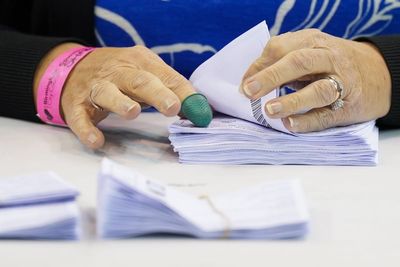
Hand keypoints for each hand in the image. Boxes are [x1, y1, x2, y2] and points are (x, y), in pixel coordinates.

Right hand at [34, 43, 195, 148]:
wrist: (73, 67)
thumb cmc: (120, 74)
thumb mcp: (146, 73)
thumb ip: (171, 90)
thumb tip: (199, 111)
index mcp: (140, 61)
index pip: (166, 76)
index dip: (183, 93)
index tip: (198, 111)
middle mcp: (117, 71)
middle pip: (139, 80)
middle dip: (157, 93)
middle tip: (172, 107)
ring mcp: (94, 87)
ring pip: (107, 92)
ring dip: (120, 102)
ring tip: (133, 113)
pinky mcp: (75, 104)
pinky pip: (79, 118)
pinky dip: (87, 129)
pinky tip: (97, 141)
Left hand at [241, 29, 390, 131]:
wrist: (377, 73)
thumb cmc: (330, 63)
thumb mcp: (309, 52)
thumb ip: (281, 61)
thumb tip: (248, 82)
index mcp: (313, 41)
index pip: (280, 47)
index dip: (259, 66)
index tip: (244, 84)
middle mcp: (328, 58)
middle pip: (299, 62)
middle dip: (271, 76)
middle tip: (249, 91)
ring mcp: (341, 83)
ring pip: (317, 90)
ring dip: (291, 100)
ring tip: (270, 110)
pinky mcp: (347, 106)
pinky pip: (327, 115)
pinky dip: (307, 121)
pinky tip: (290, 125)